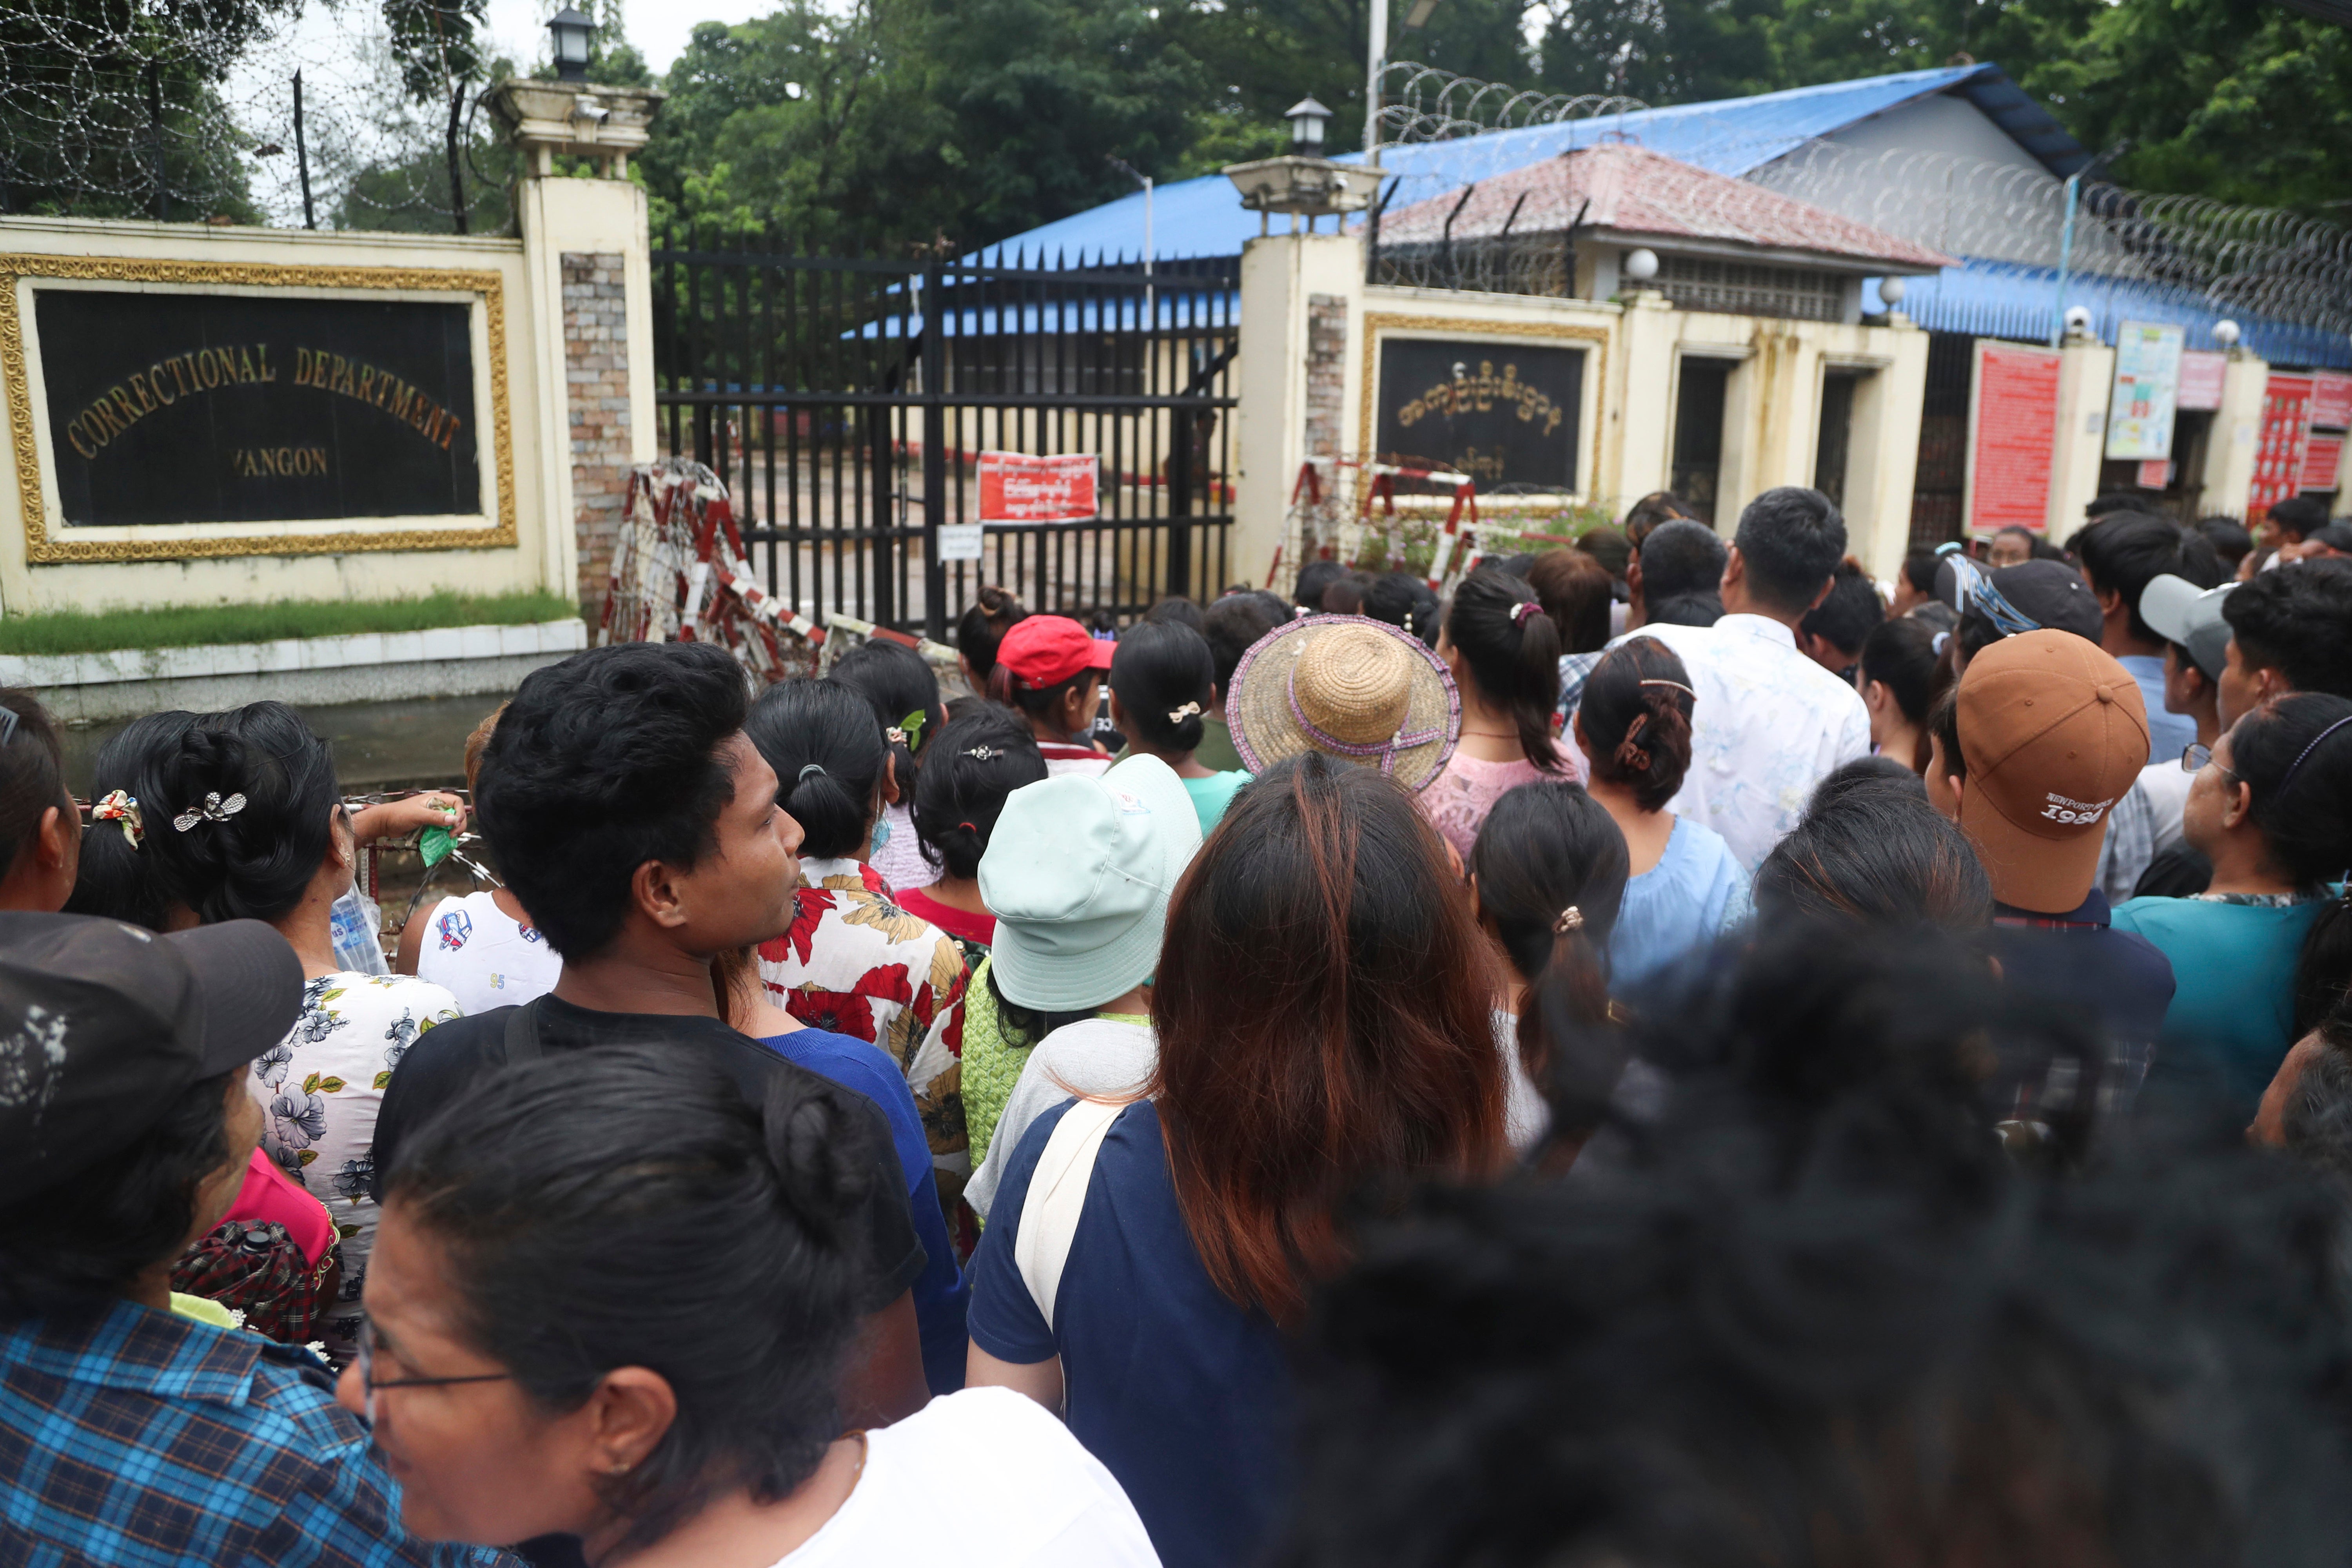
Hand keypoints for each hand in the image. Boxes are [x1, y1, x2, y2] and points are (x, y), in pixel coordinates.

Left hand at [350, 792, 466, 842]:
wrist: (385, 823)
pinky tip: (442, 841)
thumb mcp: (418, 815)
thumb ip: (436, 817)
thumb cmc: (398, 814)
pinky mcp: (430, 825)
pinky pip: (442, 830)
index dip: (459, 813)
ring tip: (447, 839)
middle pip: (456, 814)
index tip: (455, 824)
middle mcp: (437, 807)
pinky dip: (444, 836)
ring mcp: (433, 816)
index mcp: (435, 799)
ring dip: (451, 832)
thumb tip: (453, 820)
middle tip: (452, 835)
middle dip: (457, 825)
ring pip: (450, 824)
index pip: (457, 803)